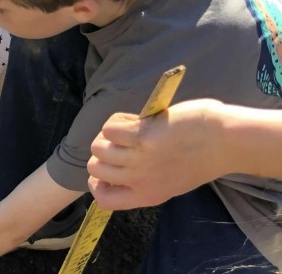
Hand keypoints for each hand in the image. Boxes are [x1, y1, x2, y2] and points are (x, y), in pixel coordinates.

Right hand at [87, 99, 226, 209]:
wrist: (225, 142)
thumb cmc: (203, 157)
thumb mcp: (171, 180)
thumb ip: (145, 178)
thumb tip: (118, 162)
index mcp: (147, 195)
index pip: (103, 200)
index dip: (97, 183)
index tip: (108, 168)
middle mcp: (139, 180)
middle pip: (95, 169)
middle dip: (103, 152)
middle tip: (121, 142)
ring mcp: (139, 159)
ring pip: (98, 147)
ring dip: (109, 134)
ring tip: (129, 129)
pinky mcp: (142, 136)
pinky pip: (110, 128)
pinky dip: (118, 120)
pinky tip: (136, 119)